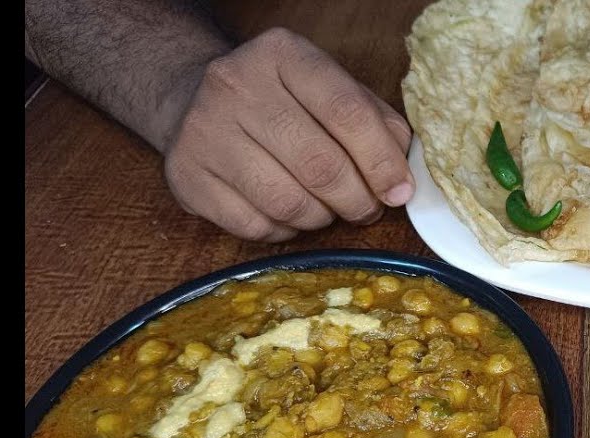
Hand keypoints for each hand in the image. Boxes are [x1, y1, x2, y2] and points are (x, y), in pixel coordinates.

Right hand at [163, 28, 413, 241]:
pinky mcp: (186, 176)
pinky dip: (284, 231)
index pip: (346, 112)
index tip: (400, 192)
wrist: (192, 103)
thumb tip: (403, 177)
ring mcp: (204, 131)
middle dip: (357, 200)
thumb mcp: (330, 91)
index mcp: (283, 54)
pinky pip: (255, 226)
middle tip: (367, 209)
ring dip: (322, 218)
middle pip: (320, 165)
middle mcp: (237, 85)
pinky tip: (287, 214)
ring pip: (288, 202)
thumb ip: (375, 124)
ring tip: (327, 209)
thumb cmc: (280, 102)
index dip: (382, 161)